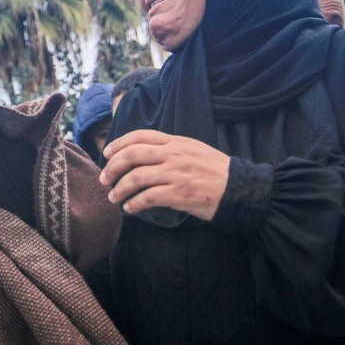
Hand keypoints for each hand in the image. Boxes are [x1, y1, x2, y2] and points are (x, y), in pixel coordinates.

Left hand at [99, 129, 229, 220]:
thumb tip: (143, 154)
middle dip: (112, 167)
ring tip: (113, 197)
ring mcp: (176, 173)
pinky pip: (148, 197)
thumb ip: (170, 148)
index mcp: (176, 141)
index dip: (119, 143)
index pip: (140, 136)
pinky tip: (130, 208)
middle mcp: (174, 154)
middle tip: (104, 179)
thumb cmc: (215, 171)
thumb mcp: (193, 149)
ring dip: (119, 189)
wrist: (240, 189)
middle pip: (132, 155)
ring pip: (136, 177)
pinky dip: (134, 203)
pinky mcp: (180, 194)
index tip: (107, 153)